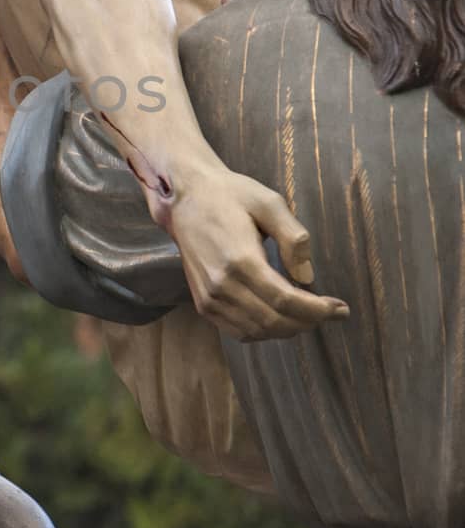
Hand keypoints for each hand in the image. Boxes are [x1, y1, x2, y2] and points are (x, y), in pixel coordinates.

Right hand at [169, 167, 349, 341]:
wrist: (185, 198)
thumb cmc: (230, 195)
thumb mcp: (268, 203)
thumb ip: (293, 238)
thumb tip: (308, 278)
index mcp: (240, 260)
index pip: (286, 300)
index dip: (318, 310)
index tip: (341, 309)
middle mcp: (222, 285)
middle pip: (275, 321)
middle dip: (309, 322)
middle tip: (330, 312)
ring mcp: (210, 298)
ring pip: (258, 331)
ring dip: (289, 329)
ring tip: (309, 314)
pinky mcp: (203, 304)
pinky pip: (239, 331)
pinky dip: (265, 332)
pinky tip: (280, 317)